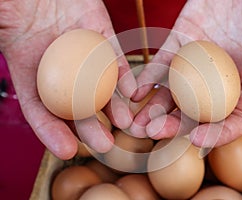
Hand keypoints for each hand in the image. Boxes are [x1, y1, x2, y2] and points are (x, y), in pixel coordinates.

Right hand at [0, 0, 135, 158]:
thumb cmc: (15, 3)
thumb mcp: (1, 26)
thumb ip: (0, 41)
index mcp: (31, 73)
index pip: (41, 110)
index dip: (52, 132)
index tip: (67, 151)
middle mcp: (60, 68)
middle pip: (76, 105)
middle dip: (91, 127)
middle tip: (104, 145)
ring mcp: (83, 53)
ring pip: (100, 85)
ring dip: (113, 106)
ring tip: (124, 123)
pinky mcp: (101, 35)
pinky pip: (114, 57)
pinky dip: (123, 74)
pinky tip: (132, 92)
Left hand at [130, 0, 241, 147]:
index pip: (235, 117)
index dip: (218, 133)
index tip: (197, 139)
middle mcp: (220, 75)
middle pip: (197, 110)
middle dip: (175, 126)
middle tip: (154, 133)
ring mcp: (198, 59)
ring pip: (175, 91)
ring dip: (155, 109)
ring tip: (137, 124)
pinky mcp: (180, 40)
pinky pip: (162, 63)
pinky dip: (149, 78)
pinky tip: (136, 92)